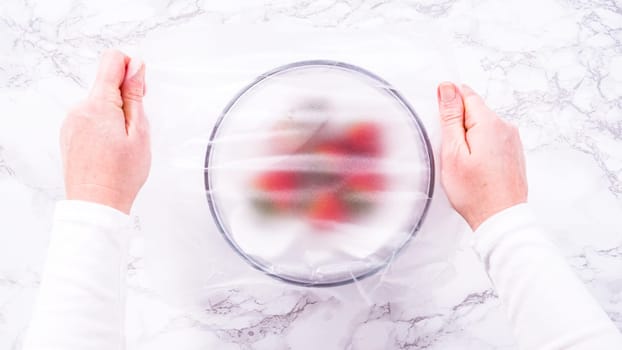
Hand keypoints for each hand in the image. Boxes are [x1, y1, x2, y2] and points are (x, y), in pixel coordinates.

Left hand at [60, 50, 150, 213]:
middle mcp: (79, 108)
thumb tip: (136, 67)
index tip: (140, 88)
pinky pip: (89, 116)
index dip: (131, 68)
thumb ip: (135, 95)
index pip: (112, 61)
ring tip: (123, 141)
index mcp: (98, 105)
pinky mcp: (69, 132)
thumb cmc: (120, 175)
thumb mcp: (139, 132)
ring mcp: (71, 121)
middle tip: (135, 125)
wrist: (97, 204)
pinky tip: (111, 146)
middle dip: (125, 97)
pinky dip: (103, 123)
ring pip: (99, 101)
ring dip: (115, 112)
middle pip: (106, 83)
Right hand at [437, 82, 526, 229]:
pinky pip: (492, 141)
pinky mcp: (513, 153)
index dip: (449, 105)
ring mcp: (512, 141)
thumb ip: (451, 117)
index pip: (466, 94)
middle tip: (451, 151)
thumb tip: (448, 88)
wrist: (500, 219)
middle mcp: (506, 128)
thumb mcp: (453, 152)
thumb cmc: (475, 192)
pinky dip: (480, 149)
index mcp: (490, 123)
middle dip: (459, 125)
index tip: (443, 125)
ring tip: (464, 163)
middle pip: (475, 112)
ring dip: (470, 138)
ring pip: (483, 127)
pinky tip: (475, 169)